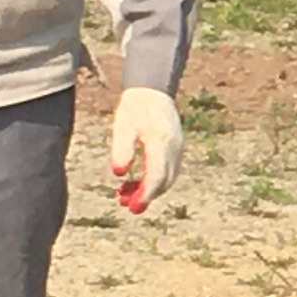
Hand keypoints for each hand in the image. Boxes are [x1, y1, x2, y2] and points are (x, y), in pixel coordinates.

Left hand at [109, 88, 183, 212]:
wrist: (152, 90)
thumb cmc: (135, 108)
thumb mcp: (122, 127)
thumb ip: (121, 150)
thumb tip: (119, 173)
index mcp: (161, 143)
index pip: (156, 176)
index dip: (145, 194)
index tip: (132, 206)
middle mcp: (174, 148)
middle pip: (165, 181)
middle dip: (147, 196)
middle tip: (127, 206)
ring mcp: (178, 148)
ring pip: (168, 177)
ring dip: (151, 189)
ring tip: (127, 194)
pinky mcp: (176, 147)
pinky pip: (169, 170)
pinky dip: (155, 180)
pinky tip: (138, 181)